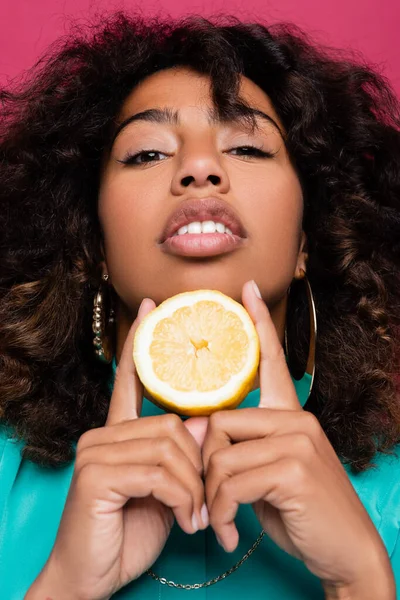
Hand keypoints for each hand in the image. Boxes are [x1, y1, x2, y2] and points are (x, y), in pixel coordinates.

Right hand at [28, 298, 207, 599]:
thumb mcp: (167, 491)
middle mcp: (103, 435)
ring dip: (193, 489)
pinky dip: (182, 500)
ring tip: (196, 518)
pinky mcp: (95, 475)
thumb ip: (181, 456)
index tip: (151, 307)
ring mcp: (96, 452)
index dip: (141, 344)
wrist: (94, 578)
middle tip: (205, 503)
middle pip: (172, 425)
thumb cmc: (131, 532)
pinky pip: (159, 473)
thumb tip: (203, 423)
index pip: (130, 379)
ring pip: (170, 448)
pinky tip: (184, 522)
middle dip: (197, 467)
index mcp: (118, 434)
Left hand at [202, 280, 394, 596]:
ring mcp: (297, 441)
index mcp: (293, 416)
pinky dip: (220, 515)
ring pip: (219, 455)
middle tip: (210, 501)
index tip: (247, 290)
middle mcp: (297, 420)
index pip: (272, 361)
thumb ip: (241, 451)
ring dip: (211, 499)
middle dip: (205, 467)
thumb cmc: (302, 513)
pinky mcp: (293, 468)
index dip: (259, 324)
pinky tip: (229, 533)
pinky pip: (230, 483)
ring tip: (219, 523)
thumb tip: (200, 434)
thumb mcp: (268, 477)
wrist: (345, 553)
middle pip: (218, 422)